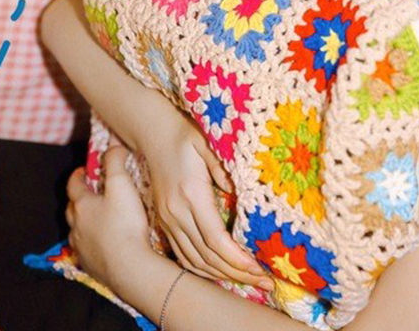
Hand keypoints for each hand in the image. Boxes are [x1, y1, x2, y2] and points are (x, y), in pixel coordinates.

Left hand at [65, 142, 151, 291]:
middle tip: (90, 192)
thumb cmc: (124, 223)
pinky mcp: (90, 266)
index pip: (73, 185)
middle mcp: (76, 227)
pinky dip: (92, 242)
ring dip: (84, 221)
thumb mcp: (122, 185)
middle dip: (78, 198)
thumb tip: (112, 145)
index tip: (83, 170)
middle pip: (72, 208)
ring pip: (77, 230)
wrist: (129, 267)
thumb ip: (115, 162)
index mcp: (82, 205)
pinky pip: (86, 249)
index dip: (78, 175)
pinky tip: (103, 242)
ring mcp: (81, 248)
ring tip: (98, 217)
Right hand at [139, 114, 273, 290]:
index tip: (258, 268)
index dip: (236, 258)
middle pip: (207, 256)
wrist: (155, 133)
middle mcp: (176, 212)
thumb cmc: (186, 135)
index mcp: (191, 194)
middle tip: (264, 283)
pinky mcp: (164, 221)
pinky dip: (202, 270)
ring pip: (194, 260)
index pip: (215, 238)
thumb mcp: (207, 143)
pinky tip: (220, 273)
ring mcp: (168, 219)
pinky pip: (183, 255)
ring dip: (221, 276)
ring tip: (248, 282)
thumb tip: (237, 190)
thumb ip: (221, 166)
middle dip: (236, 273)